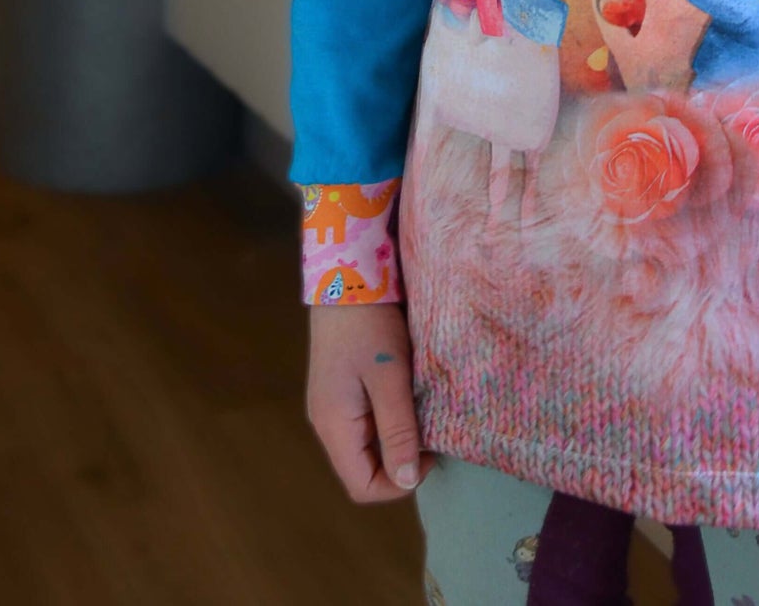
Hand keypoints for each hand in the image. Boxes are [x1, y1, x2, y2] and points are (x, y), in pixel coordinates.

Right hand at [305, 299, 432, 503]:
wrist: (347, 273)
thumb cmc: (369, 324)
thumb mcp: (390, 376)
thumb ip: (398, 429)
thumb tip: (406, 481)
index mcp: (334, 426)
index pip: (362, 486)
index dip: (399, 483)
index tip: (430, 452)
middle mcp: (327, 422)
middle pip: (363, 467)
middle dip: (400, 458)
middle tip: (431, 429)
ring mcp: (332, 404)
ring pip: (367, 444)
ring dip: (396, 436)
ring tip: (422, 410)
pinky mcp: (340, 387)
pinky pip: (365, 420)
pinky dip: (389, 417)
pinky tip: (407, 394)